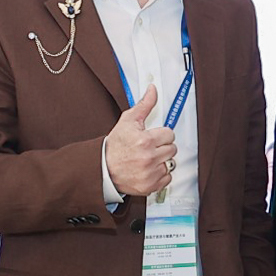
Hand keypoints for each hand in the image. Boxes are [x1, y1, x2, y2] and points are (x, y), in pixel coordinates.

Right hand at [106, 83, 177, 199]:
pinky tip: (148, 169)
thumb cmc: (115, 145)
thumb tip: (153, 90)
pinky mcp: (150, 186)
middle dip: (162, 147)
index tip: (152, 137)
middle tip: (149, 148)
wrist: (103, 168)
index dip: (161, 134)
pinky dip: (160, 174)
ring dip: (162, 161)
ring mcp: (150, 173)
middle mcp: (149, 157)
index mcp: (145, 140)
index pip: (170, 134)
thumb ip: (144, 105)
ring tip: (148, 158)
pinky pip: (167, 178)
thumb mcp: (127, 121)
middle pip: (172, 149)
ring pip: (171, 163)